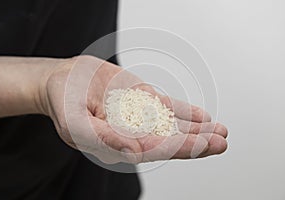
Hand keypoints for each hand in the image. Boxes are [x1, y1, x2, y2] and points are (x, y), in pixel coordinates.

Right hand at [39, 55, 227, 163]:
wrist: (64, 79)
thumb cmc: (64, 103)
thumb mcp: (74, 123)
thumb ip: (103, 139)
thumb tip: (135, 152)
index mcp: (119, 144)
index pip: (155, 150)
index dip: (181, 148)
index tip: (204, 145)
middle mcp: (133, 133)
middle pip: (170, 141)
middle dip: (196, 142)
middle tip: (221, 141)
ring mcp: (140, 116)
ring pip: (173, 125)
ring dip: (197, 128)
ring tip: (221, 130)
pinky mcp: (142, 99)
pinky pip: (167, 106)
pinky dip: (185, 111)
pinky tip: (203, 116)